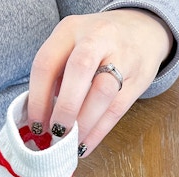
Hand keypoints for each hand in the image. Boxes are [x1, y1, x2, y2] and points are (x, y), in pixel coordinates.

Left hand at [27, 9, 173, 155]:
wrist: (143, 30)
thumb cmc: (97, 45)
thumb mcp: (72, 46)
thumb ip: (57, 75)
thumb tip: (41, 118)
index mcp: (70, 29)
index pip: (47, 62)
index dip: (38, 98)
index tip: (34, 124)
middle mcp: (97, 38)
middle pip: (79, 70)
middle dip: (65, 108)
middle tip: (55, 133)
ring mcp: (122, 57)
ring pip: (102, 92)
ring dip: (84, 122)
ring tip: (70, 142)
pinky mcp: (138, 79)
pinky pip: (117, 109)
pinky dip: (99, 131)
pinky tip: (85, 145)